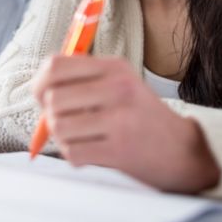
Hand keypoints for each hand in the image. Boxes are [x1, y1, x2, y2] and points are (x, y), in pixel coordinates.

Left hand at [33, 55, 220, 193]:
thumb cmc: (141, 115)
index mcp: (115, 67)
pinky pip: (72, 153)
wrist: (182, 151)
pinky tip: (90, 152)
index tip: (43, 96)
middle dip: (49, 114)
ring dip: (62, 137)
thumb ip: (82, 79)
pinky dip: (74, 156)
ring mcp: (119, 120)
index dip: (40, 83)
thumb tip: (39, 87)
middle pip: (52, 98)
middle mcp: (118, 89)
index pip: (56, 66)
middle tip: (63, 121)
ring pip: (58, 127)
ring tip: (79, 137)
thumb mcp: (120, 83)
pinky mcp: (119, 150)